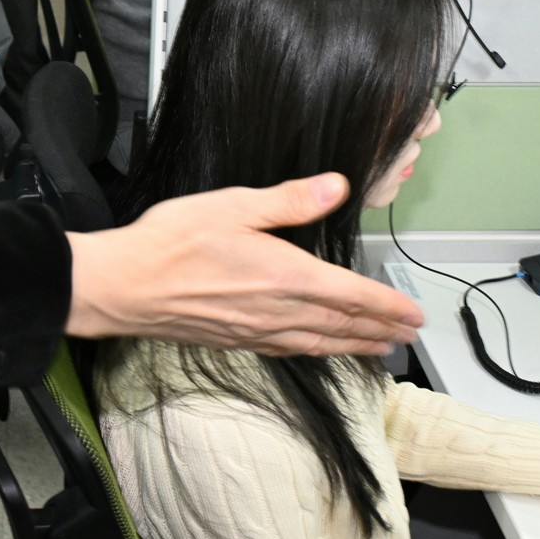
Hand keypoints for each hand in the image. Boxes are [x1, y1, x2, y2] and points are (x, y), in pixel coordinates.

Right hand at [63, 173, 422, 355]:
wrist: (125, 286)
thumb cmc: (172, 243)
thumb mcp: (233, 205)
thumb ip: (289, 200)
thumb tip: (337, 187)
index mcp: (285, 276)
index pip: (352, 295)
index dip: (388, 305)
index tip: (414, 314)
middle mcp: (278, 311)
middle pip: (342, 325)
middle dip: (379, 330)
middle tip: (408, 336)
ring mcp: (257, 331)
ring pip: (319, 343)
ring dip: (353, 346)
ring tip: (377, 350)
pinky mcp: (236, 339)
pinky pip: (290, 350)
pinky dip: (317, 352)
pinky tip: (318, 349)